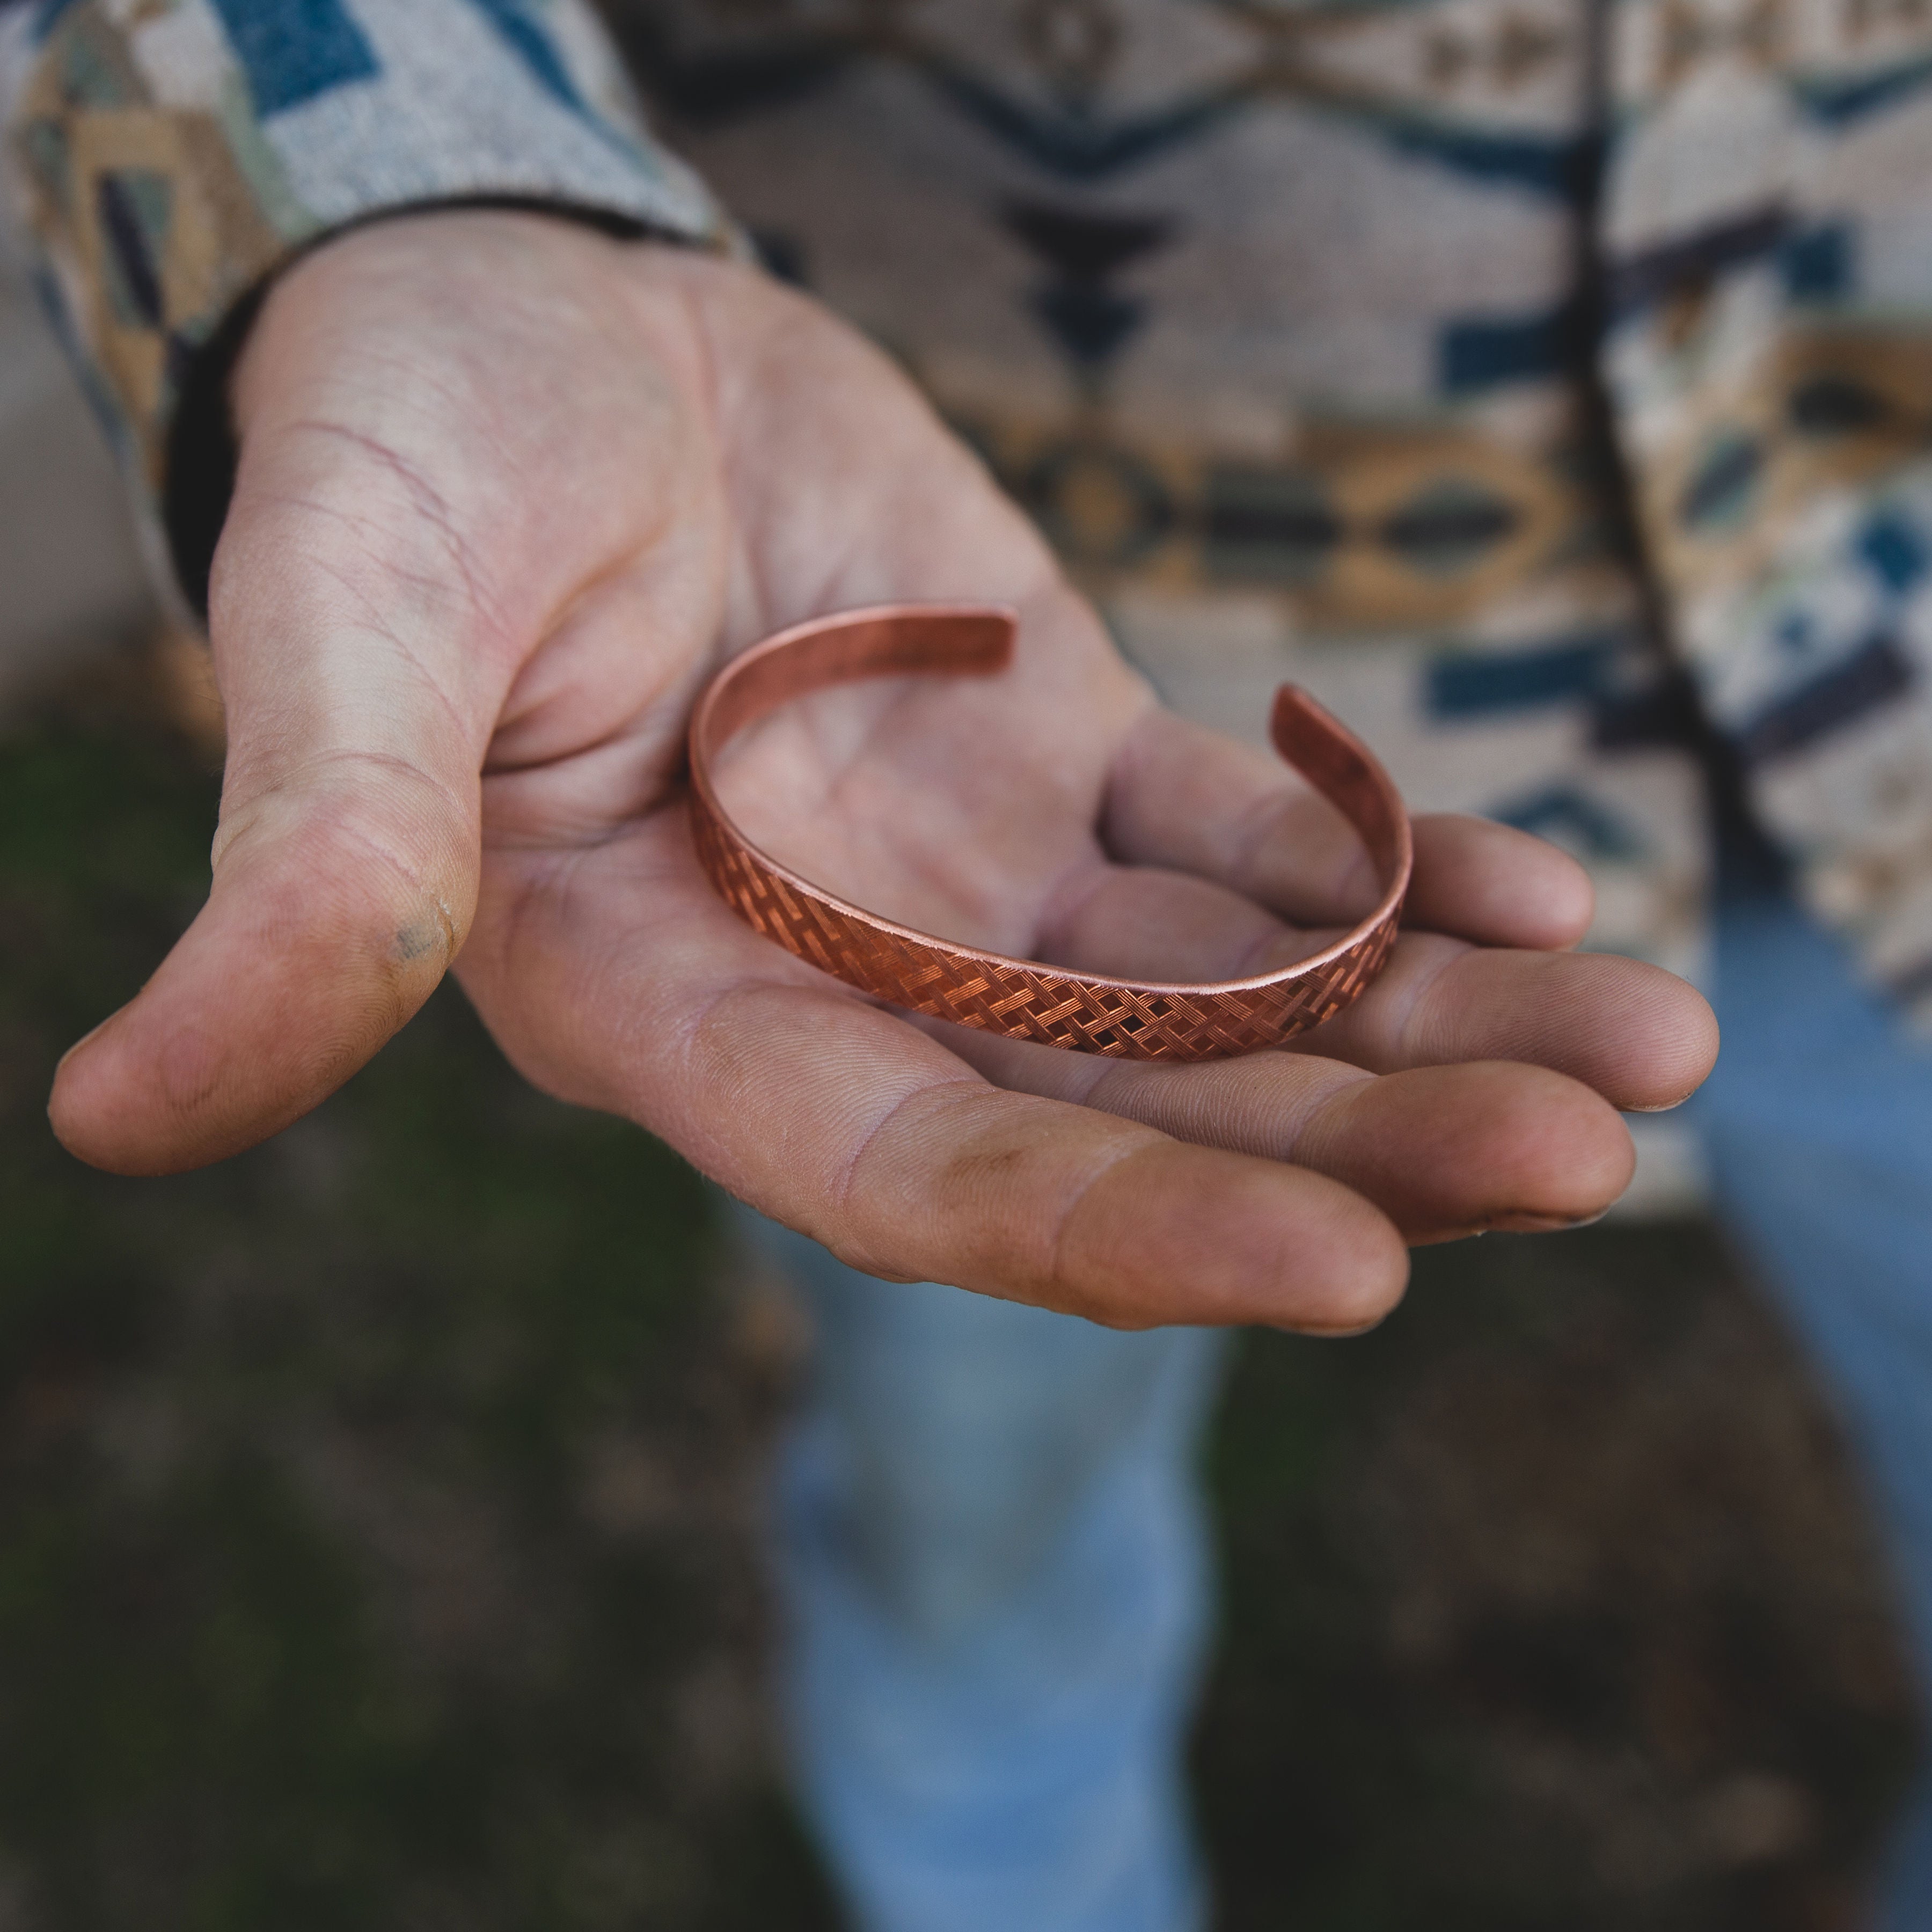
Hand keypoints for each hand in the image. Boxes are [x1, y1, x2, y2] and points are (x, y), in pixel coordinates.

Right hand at [49, 212, 1716, 1329]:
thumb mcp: (348, 625)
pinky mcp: (1061, 764)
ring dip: (1434, 1034)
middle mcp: (842, 987)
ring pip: (1222, 1011)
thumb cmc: (403, 453)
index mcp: (673, 1009)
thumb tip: (127, 1106)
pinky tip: (1544, 891)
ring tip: (1649, 1048)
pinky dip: (1395, 884)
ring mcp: (970, 888)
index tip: (1349, 1271)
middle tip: (1593, 1153)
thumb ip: (313, 859)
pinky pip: (1247, 864)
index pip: (909, 1181)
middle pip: (1122, 1122)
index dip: (1115, 1232)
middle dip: (1352, 1151)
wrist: (529, 321)